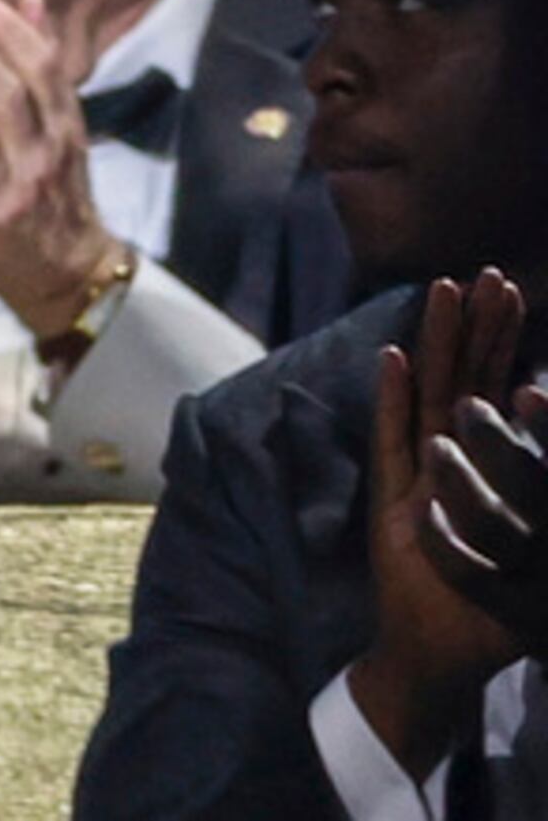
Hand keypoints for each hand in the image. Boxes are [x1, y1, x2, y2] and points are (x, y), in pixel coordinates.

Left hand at [0, 0, 116, 336]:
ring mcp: (8, 197)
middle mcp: (39, 161)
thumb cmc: (58, 192)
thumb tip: (31, 0)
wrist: (72, 278)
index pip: (43, 72)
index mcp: (63, 133)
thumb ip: (44, 68)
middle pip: (7, 98)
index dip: (10, 31)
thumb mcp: (63, 130)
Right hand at [350, 272, 532, 776]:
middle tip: (489, 273)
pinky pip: (395, 438)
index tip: (517, 295)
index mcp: (481, 469)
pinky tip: (394, 357)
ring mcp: (417, 476)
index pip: (496, 393)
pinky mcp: (395, 500)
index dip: (506, 345)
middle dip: (478, 327)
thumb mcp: (538, 553)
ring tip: (446, 288)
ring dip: (441, 342)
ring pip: (434, 394)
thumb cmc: (491, 612)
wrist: (438, 654)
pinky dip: (394, 398)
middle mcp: (448, 462)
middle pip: (465, 380)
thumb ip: (541, 501)